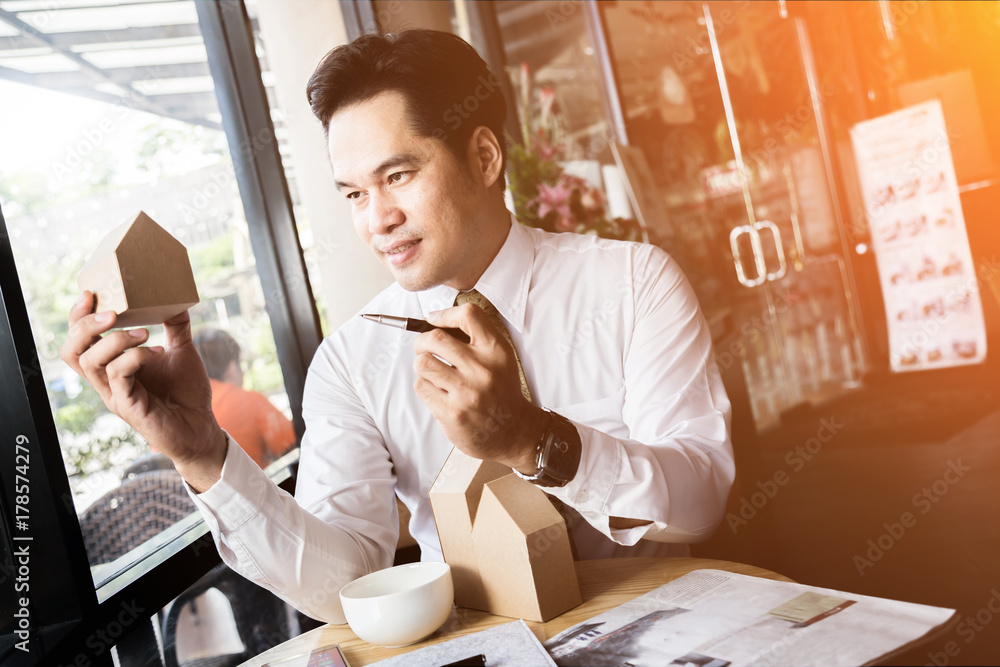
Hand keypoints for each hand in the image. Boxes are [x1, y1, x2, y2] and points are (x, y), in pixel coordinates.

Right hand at [59, 292, 226, 491]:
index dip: (77, 318)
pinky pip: (117, 375)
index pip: (79, 341)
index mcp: (113, 367)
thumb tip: (177, 301)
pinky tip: (155, 353)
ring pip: (90, 362)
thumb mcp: (182, 352)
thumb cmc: (187, 393)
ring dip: (115, 340)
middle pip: (71, 351)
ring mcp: (115, 395)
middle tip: (112, 313)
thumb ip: (176, 328)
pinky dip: (134, 357)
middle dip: (85, 326)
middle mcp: (107, 381)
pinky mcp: (128, 406)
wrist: (202, 427)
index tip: (90, 294)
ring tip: (145, 333)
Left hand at [412, 303, 545, 470]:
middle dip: (422, 341)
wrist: (514, 431)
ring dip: (422, 366)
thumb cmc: (502, 391)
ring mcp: (465, 393)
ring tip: (433, 372)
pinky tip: (437, 390)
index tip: (433, 319)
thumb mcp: (500, 358)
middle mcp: (482, 370)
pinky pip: (421, 387)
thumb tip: (436, 322)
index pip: (468, 316)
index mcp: (496, 351)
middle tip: (424, 347)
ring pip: (423, 363)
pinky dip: (425, 385)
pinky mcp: (451, 412)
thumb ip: (476, 338)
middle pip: (435, 339)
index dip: (444, 314)